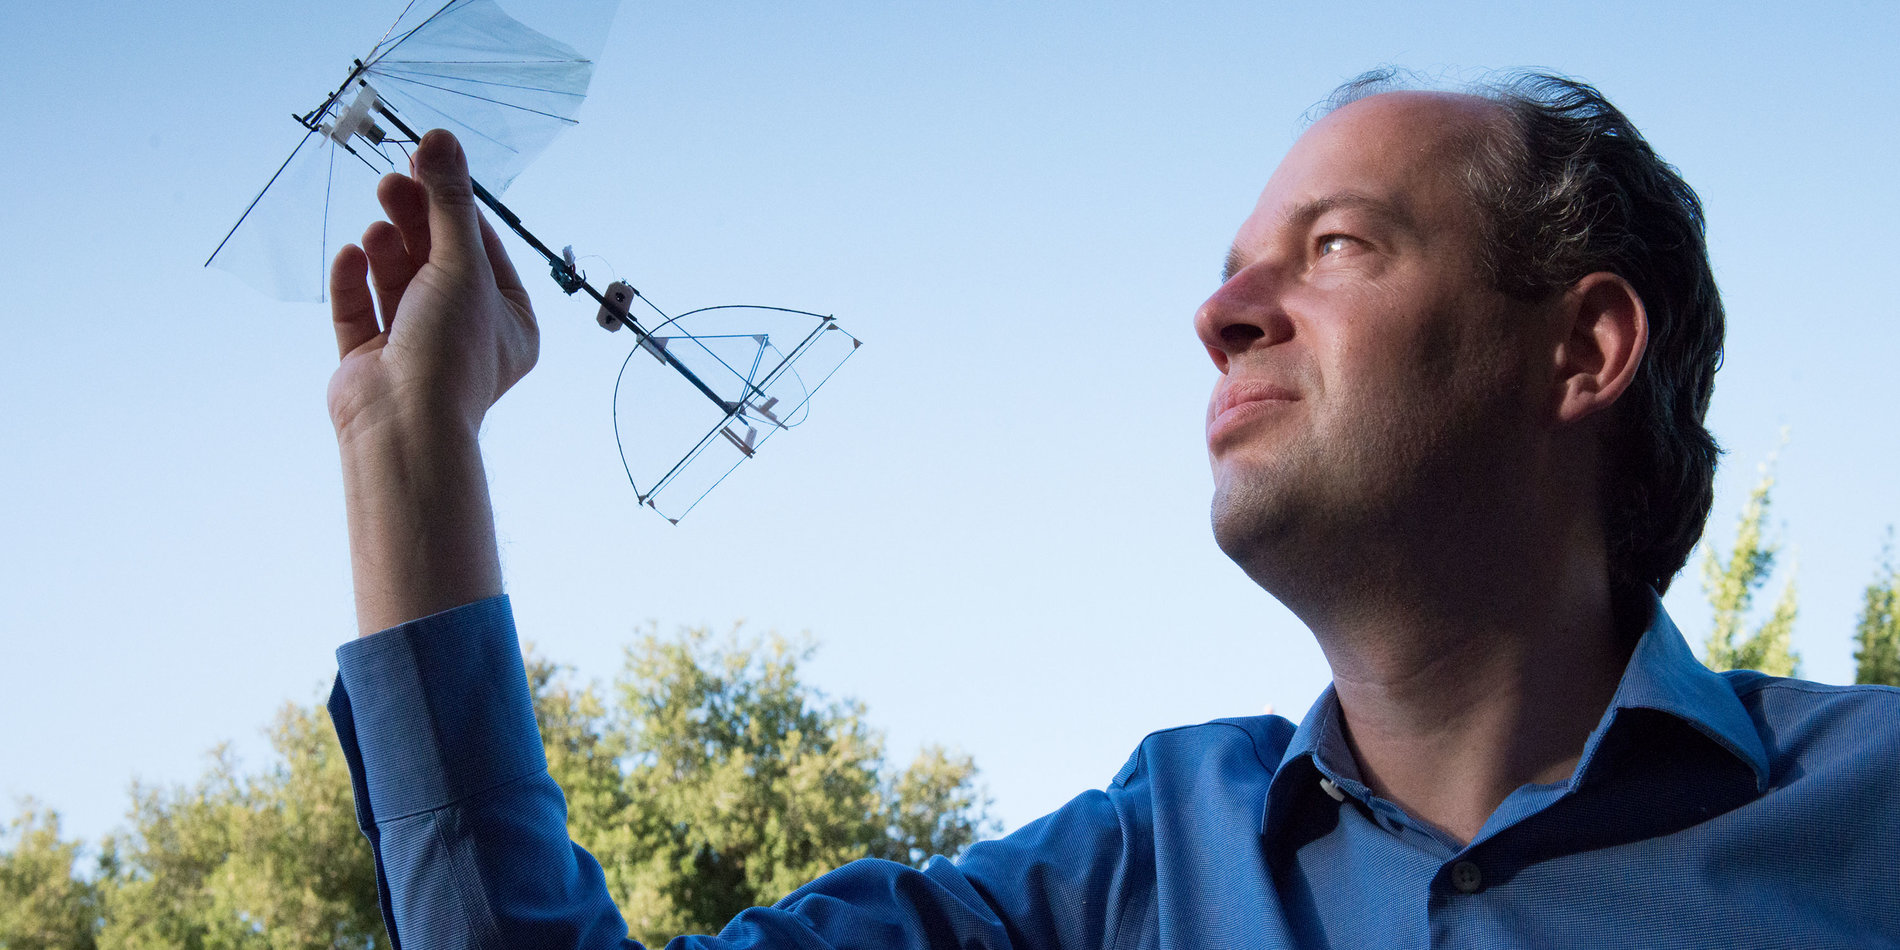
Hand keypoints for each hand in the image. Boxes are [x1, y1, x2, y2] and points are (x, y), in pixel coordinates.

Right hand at [327, 128, 538, 444]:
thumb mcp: (461, 264)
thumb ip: (449, 202)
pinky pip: (360, 307)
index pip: (482, 247)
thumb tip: (442, 141)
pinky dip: (355, 279)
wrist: (404, 426)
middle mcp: (466, 333)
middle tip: (392, 181)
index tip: (428, 162)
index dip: (455, 204)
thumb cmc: (451, 352)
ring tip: (378, 227)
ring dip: (388, 248)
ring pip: (398, 280)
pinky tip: (352, 254)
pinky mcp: (370, 358)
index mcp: (508, 320)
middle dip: (416, 219)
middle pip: (437, 258)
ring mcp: (415, 346)